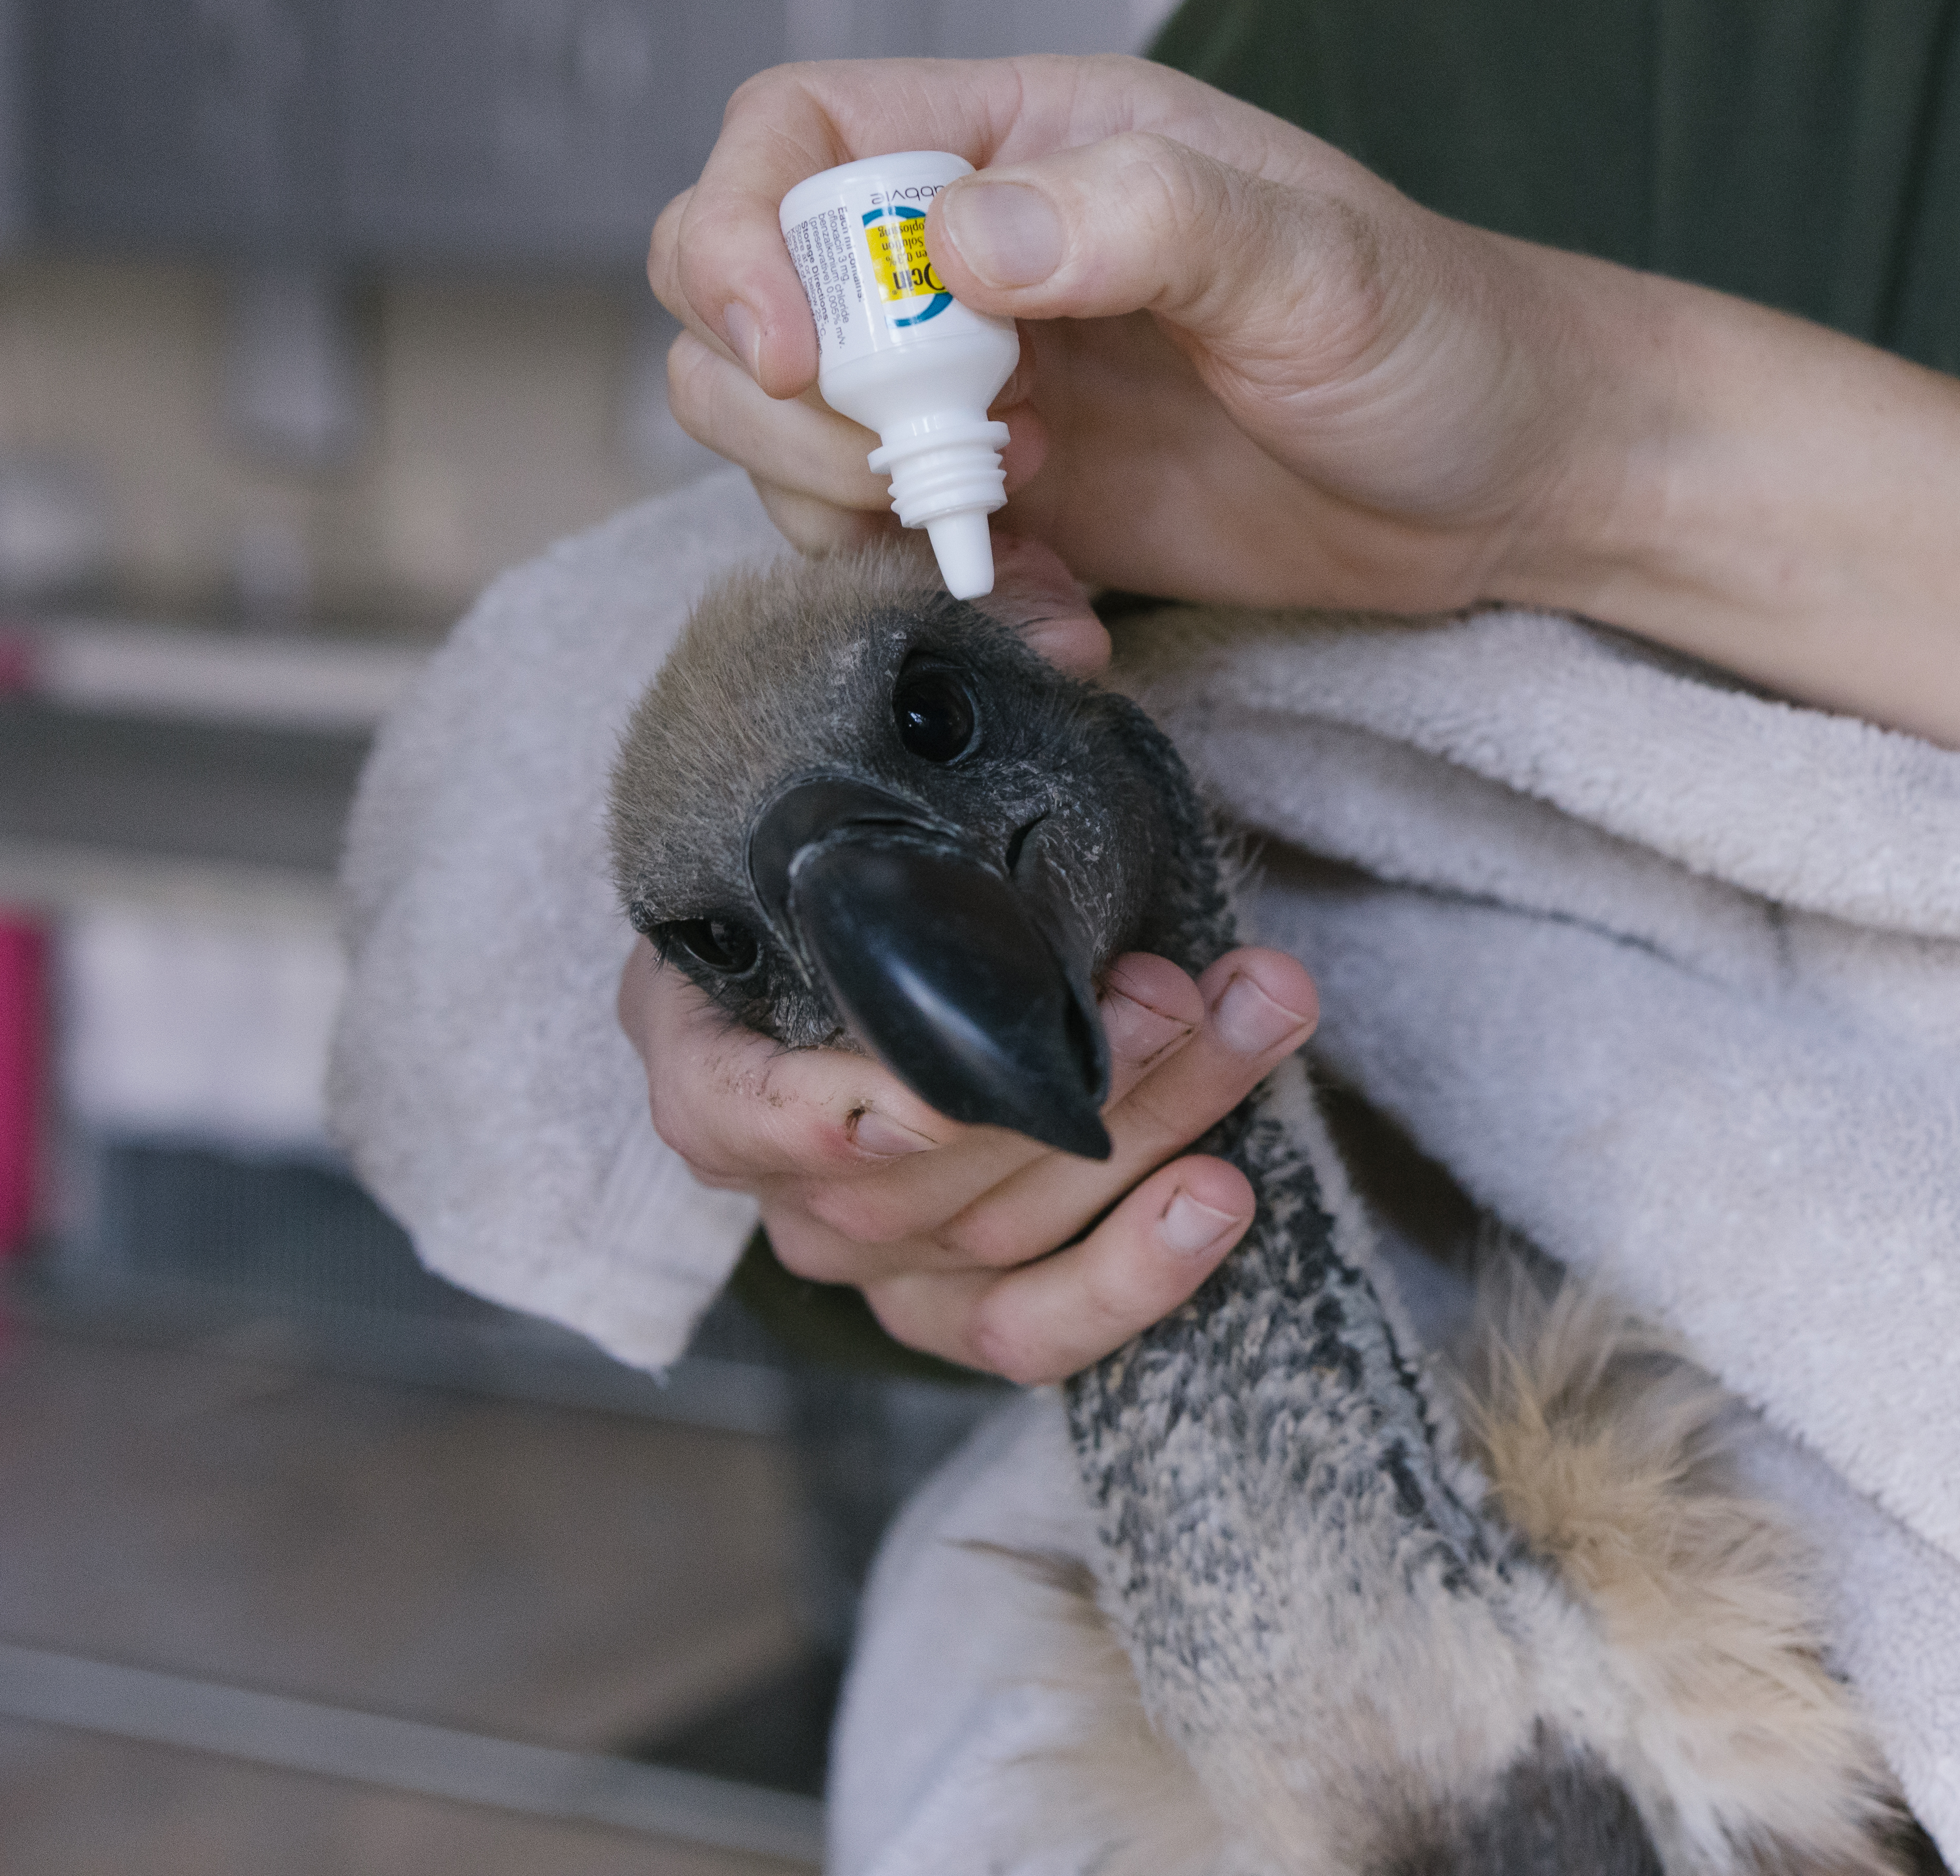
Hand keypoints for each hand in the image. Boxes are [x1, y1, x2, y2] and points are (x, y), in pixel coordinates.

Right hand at [610, 524, 1295, 1381]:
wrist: (935, 915)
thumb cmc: (901, 837)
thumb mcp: (905, 737)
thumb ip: (968, 647)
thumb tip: (1073, 625)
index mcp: (707, 1028)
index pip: (727, 1111)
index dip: (817, 1117)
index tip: (932, 1087)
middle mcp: (777, 1157)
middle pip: (904, 1176)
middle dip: (1056, 1083)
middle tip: (1172, 988)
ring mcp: (869, 1246)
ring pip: (995, 1235)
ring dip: (1146, 1130)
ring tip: (1252, 1018)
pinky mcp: (961, 1300)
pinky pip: (1031, 1333)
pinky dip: (1131, 1280)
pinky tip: (1225, 1194)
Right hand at [648, 55, 1646, 613]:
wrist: (1515, 480)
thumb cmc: (1437, 334)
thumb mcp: (1313, 260)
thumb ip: (1147, 219)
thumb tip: (966, 242)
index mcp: (1033, 140)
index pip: (795, 135)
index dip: (744, 231)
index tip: (794, 348)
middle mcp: (980, 255)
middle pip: (748, 294)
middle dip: (788, 401)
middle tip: (920, 469)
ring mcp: (985, 385)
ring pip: (788, 433)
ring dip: (849, 510)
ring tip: (1015, 534)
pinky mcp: (1015, 503)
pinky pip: (888, 551)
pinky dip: (936, 598)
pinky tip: (1059, 616)